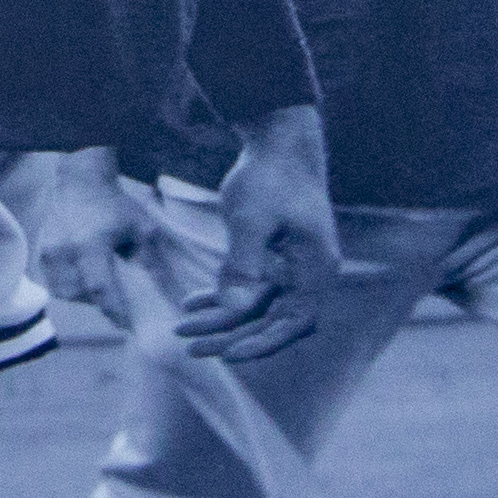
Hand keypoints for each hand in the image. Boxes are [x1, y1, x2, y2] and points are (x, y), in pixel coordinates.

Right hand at [5, 146, 146, 320]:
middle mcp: (65, 249)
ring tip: (99, 284)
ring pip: (65, 292)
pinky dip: (70, 286)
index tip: (128, 325)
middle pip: (81, 294)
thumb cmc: (116, 207)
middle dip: (99, 302)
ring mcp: (49, 251)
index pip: (100, 288)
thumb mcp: (142, 229)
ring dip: (83, 296)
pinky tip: (84, 275)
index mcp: (91, 243)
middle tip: (116, 300)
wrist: (81, 182)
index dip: (114, 310)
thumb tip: (172, 297)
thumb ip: (155, 264)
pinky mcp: (41, 251)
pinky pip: (55, 283)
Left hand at [185, 117, 341, 361]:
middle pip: (270, 320)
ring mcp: (292, 268)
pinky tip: (191, 303)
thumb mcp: (251, 220)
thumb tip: (235, 308)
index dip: (262, 343)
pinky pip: (248, 287)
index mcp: (316, 270)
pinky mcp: (274, 259)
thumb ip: (243, 265)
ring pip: (255, 306)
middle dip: (229, 335)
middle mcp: (308, 275)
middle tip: (189, 347)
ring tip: (181, 329)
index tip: (228, 355)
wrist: (278, 142)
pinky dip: (221, 295)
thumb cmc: (270, 177)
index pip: (294, 323)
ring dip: (219, 318)